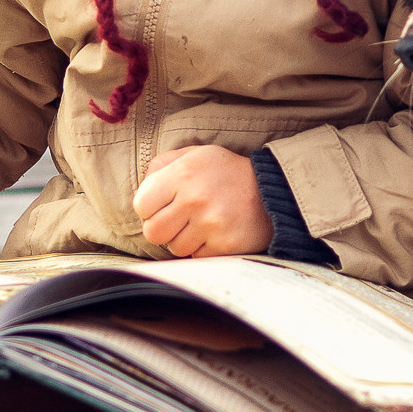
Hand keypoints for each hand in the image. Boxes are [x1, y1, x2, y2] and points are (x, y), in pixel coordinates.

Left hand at [132, 145, 270, 257]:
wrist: (272, 190)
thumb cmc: (225, 173)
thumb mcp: (195, 155)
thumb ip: (162, 165)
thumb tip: (140, 189)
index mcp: (183, 173)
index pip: (141, 205)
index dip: (149, 208)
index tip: (163, 205)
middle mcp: (194, 198)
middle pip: (153, 232)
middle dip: (162, 228)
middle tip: (178, 219)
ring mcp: (211, 224)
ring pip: (174, 247)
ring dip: (184, 239)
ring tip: (201, 224)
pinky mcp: (225, 245)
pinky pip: (196, 256)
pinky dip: (202, 248)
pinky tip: (214, 233)